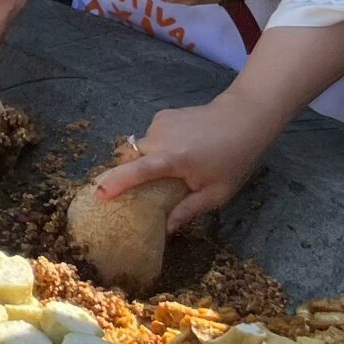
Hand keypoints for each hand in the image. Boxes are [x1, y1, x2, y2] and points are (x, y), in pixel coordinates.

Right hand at [93, 94, 281, 234]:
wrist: (244, 118)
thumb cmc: (234, 159)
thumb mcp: (217, 193)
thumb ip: (188, 209)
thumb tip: (166, 229)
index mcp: (172, 159)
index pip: (135, 172)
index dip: (114, 183)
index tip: (98, 194)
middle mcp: (159, 138)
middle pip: (130, 156)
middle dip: (129, 170)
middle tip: (141, 187)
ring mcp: (159, 122)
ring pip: (140, 145)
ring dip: (146, 158)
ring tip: (171, 168)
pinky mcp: (163, 114)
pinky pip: (151, 135)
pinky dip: (157, 146)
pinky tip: (181, 149)